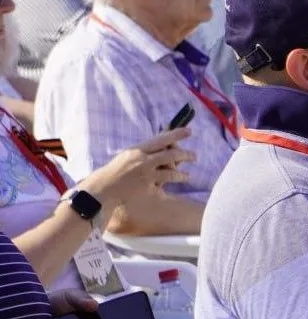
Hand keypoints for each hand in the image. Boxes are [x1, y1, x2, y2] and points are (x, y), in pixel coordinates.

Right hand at [80, 129, 194, 209]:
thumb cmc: (116, 170)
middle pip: (171, 155)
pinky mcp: (147, 188)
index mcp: (138, 150)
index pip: (161, 139)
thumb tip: (165, 141)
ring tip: (188, 175)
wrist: (103, 188)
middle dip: (185, 155)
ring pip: (171, 172)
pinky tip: (179, 182)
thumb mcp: (128, 155)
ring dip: (182, 174)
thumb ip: (145, 150)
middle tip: (194, 156)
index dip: (177, 135)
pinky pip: (165, 185)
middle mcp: (142, 161)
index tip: (189, 131)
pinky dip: (172, 184)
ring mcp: (145, 175)